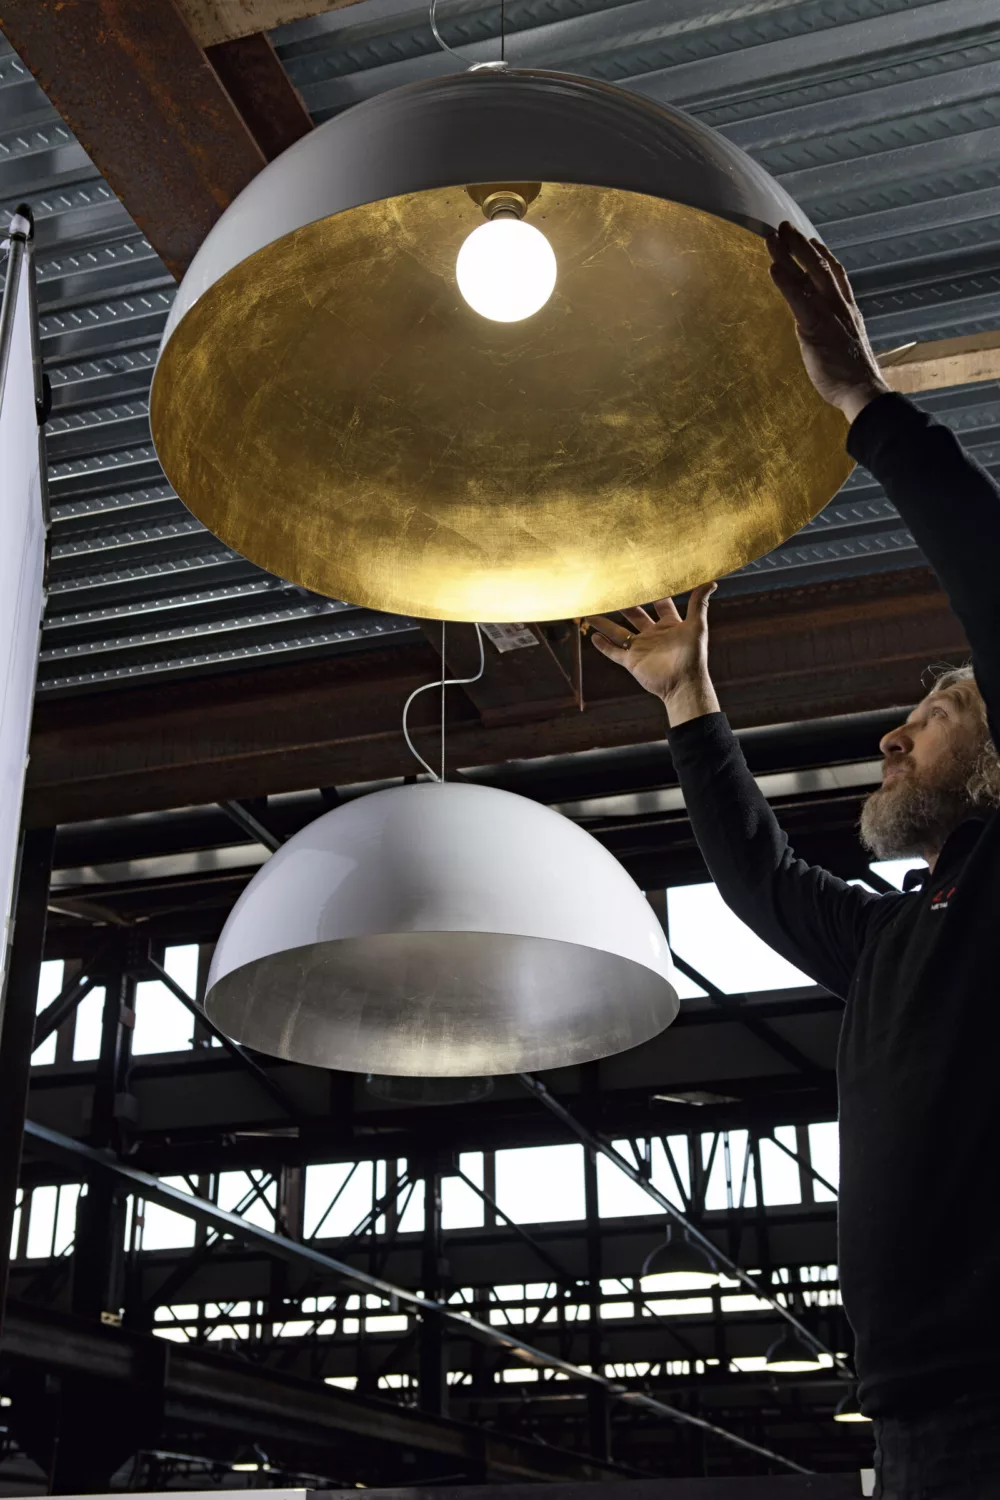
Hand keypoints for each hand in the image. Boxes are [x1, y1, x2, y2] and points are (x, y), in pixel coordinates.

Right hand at [589, 584, 719, 727]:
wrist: (683, 684)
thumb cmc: (693, 655)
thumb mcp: (696, 626)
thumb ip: (699, 604)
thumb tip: (711, 582)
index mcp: (669, 624)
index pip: (659, 603)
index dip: (652, 591)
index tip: (640, 576)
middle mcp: (653, 634)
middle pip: (635, 615)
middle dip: (623, 604)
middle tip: (611, 590)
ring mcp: (641, 648)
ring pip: (619, 632)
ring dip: (605, 623)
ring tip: (591, 612)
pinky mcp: (632, 661)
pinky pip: (614, 652)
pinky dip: (604, 645)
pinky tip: (593, 636)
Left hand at [767, 221, 888, 423]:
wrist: (862, 389)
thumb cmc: (853, 374)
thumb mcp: (846, 345)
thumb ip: (836, 331)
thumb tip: (826, 331)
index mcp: (847, 309)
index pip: (836, 274)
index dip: (823, 255)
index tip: (811, 240)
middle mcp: (839, 305)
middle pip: (820, 265)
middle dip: (801, 244)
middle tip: (785, 226)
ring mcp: (828, 313)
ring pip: (808, 274)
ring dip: (788, 253)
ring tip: (772, 237)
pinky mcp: (815, 327)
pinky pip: (798, 299)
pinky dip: (785, 281)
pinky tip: (773, 267)